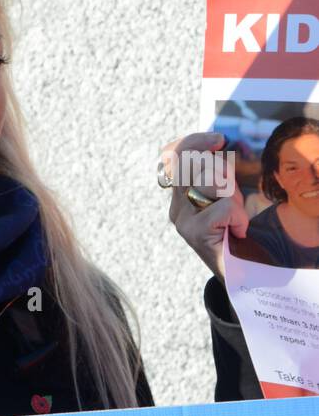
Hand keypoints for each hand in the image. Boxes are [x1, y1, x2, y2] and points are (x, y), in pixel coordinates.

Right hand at [160, 131, 249, 282]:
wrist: (239, 276)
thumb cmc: (234, 234)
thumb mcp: (223, 197)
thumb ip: (214, 175)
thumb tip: (214, 145)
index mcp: (179, 196)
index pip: (176, 155)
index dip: (195, 141)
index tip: (219, 139)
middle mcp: (176, 206)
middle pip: (193, 163)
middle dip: (222, 171)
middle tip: (233, 195)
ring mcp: (182, 220)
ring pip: (212, 183)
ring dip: (234, 197)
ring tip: (235, 218)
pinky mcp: (194, 232)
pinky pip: (224, 207)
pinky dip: (239, 217)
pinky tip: (237, 232)